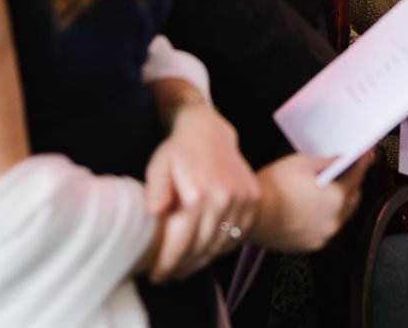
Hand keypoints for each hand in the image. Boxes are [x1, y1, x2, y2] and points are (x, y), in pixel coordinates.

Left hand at [142, 102, 260, 281]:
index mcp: (197, 193)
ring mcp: (241, 199)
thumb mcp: (158, 167)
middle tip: (168, 276)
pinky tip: (207, 251)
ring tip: (185, 267)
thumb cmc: (178, 151)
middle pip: (201, 248)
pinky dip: (223, 247)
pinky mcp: (252, 198)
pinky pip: (239, 234)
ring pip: (221, 244)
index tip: (156, 276)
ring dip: (202, 260)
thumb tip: (155, 212)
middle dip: (182, 267)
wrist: (209, 130)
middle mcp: (223, 198)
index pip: (181, 243)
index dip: (167, 264)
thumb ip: (155, 191)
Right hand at [251, 152, 371, 252]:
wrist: (250, 216)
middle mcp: (335, 220)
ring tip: (328, 188)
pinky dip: (326, 215)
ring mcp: (324, 234)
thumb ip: (326, 161)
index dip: (363, 161)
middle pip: (353, 196)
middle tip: (345, 169)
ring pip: (342, 214)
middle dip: (352, 181)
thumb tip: (341, 159)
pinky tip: (314, 206)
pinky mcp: (313, 244)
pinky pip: (327, 227)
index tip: (367, 153)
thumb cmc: (272, 189)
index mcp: (336, 197)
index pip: (358, 175)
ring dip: (339, 200)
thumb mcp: (301, 163)